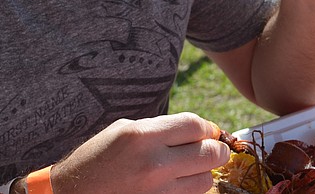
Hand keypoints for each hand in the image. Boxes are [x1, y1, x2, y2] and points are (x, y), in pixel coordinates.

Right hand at [50, 113, 228, 193]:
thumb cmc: (98, 157)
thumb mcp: (124, 129)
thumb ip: (161, 128)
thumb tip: (198, 129)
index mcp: (142, 136)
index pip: (194, 126)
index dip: (207, 127)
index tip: (207, 130)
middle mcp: (154, 164)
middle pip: (209, 154)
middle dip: (216, 149)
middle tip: (211, 147)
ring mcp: (158, 191)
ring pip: (205, 181)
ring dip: (202, 172)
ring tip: (188, 167)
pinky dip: (189, 189)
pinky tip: (175, 182)